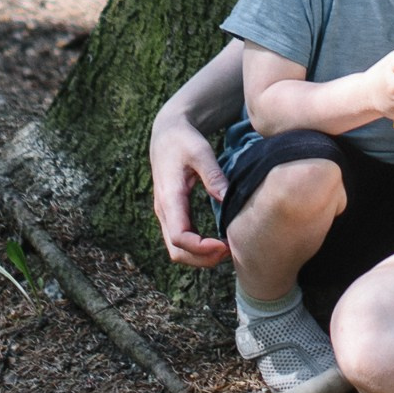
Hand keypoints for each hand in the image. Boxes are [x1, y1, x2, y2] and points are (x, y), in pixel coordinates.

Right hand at [148, 109, 229, 267]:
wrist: (166, 133)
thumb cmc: (184, 140)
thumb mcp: (201, 152)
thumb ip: (214, 176)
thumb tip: (228, 200)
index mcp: (169, 197)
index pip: (180, 236)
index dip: (202, 248)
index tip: (226, 245)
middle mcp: (163, 210)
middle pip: (176, 251)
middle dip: (202, 259)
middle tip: (231, 251)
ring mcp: (165, 214)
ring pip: (176, 250)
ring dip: (200, 257)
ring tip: (227, 249)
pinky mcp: (171, 214)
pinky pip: (180, 240)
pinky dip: (197, 249)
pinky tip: (217, 242)